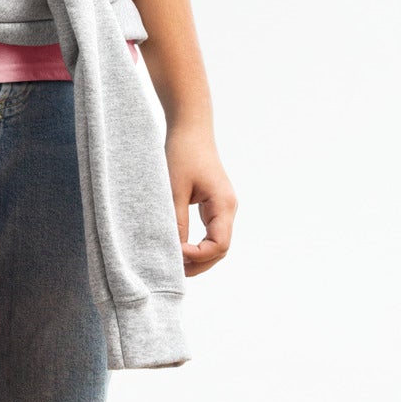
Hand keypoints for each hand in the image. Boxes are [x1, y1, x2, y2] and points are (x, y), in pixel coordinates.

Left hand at [167, 123, 236, 276]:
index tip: (174, 255)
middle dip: (199, 264)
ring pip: (216, 244)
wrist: (191, 130)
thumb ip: (176, 221)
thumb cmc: (182, 154)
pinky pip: (210, 234)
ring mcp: (223, 208)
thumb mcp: (174, 189)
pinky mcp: (214, 206)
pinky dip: (197, 246)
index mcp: (223, 205)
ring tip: (174, 264)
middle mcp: (228, 209)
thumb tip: (174, 251)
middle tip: (172, 270)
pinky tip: (179, 249)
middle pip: (220, 250)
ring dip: (198, 257)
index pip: (218, 245)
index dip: (197, 256)